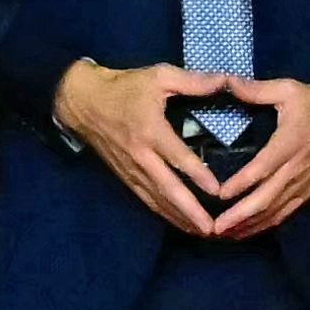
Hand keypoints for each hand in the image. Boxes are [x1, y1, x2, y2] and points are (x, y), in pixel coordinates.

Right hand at [55, 58, 272, 235]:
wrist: (82, 103)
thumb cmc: (124, 87)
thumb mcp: (159, 76)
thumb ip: (193, 81)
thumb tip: (226, 81)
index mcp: (151, 131)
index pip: (178, 157)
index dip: (197, 175)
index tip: (217, 192)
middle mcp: (141, 156)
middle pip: (168, 189)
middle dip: (190, 211)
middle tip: (212, 229)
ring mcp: (132, 170)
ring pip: (157, 200)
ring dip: (180, 218)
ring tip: (204, 233)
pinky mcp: (126, 177)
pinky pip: (147, 200)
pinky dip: (165, 214)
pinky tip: (181, 224)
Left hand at [223, 78, 309, 235]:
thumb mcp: (290, 90)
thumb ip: (257, 90)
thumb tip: (224, 82)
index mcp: (289, 144)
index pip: (262, 169)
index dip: (240, 184)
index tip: (218, 195)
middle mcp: (295, 169)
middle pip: (266, 200)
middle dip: (239, 217)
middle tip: (214, 229)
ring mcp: (303, 184)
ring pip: (274, 212)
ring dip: (249, 226)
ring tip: (224, 235)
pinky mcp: (309, 192)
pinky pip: (285, 213)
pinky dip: (265, 225)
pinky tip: (247, 232)